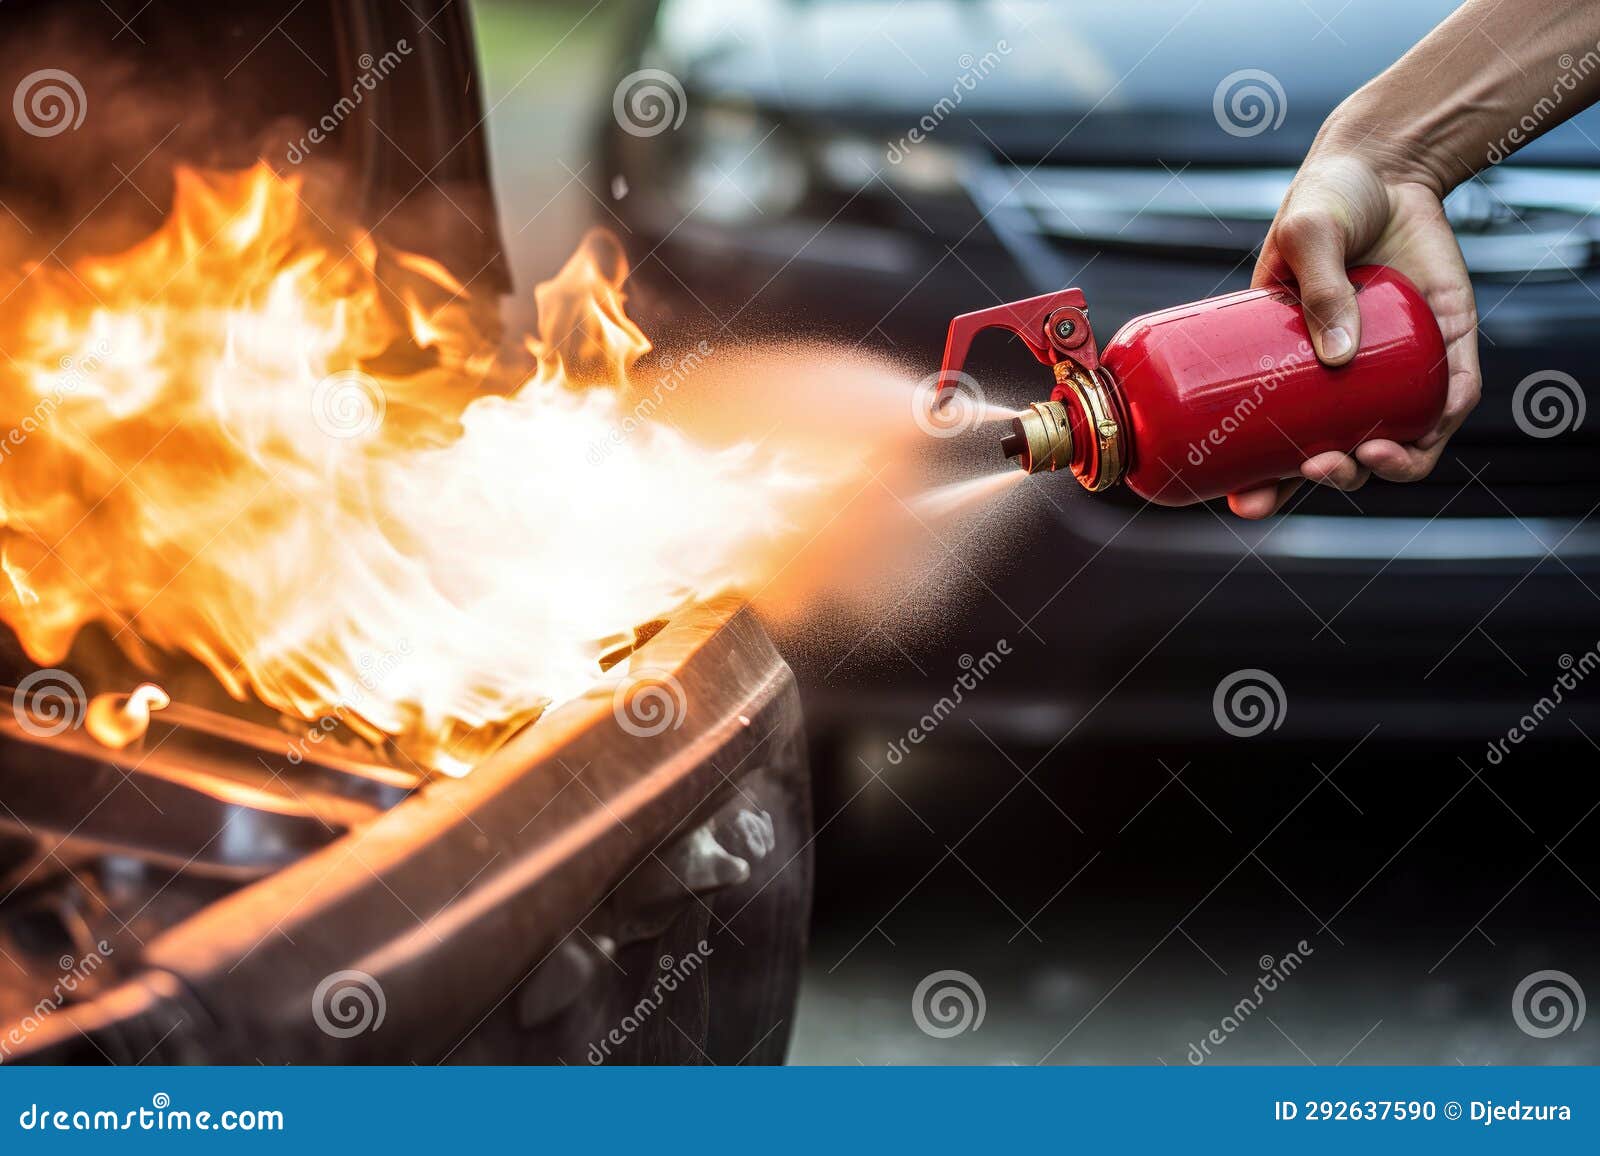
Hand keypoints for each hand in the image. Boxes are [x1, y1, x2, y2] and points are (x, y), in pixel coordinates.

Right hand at [1228, 152, 1480, 518]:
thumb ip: (1321, 288)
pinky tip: (1438, 416)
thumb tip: (1337, 359)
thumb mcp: (1305, 235)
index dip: (1261, 483)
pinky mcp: (1446, 341)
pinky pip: (1452, 394)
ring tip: (1373, 456)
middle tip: (1319, 466)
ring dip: (1389, 466)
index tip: (1249, 503)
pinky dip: (1447, 412)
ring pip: (1399, 440)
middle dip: (1328, 479)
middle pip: (1338, 452)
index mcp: (1290, 364)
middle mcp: (1343, 375)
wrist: (1388, 161)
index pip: (1273, 441)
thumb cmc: (1327, 198)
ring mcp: (1395, 364)